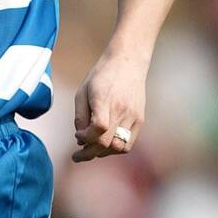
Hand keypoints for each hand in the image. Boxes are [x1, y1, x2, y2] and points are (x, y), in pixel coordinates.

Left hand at [72, 46, 147, 162]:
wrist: (128, 62)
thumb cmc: (101, 76)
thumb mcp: (82, 92)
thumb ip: (80, 117)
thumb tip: (80, 139)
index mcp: (105, 100)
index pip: (98, 129)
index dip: (85, 138)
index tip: (77, 135)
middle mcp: (121, 110)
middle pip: (106, 143)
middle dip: (88, 153)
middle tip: (77, 155)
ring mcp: (133, 116)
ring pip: (118, 148)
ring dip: (103, 153)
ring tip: (92, 149)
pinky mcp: (140, 120)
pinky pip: (128, 144)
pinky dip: (115, 149)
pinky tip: (105, 144)